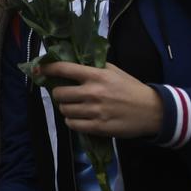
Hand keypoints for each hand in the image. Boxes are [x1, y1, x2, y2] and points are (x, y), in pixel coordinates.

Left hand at [40, 62, 162, 137]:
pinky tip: (78, 118)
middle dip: (59, 94)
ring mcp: (95, 111)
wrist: (151, 110)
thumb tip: (72, 62)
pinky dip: (72, 121)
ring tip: (73, 107)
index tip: (39, 69)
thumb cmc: (131, 88)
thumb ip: (94, 66)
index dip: (48, 68)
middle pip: (60, 93)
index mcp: (96, 75)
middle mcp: (93, 92)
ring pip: (64, 110)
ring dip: (65, 108)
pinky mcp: (98, 127)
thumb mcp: (114, 70)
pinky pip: (73, 125)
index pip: (64, 69)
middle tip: (65, 94)